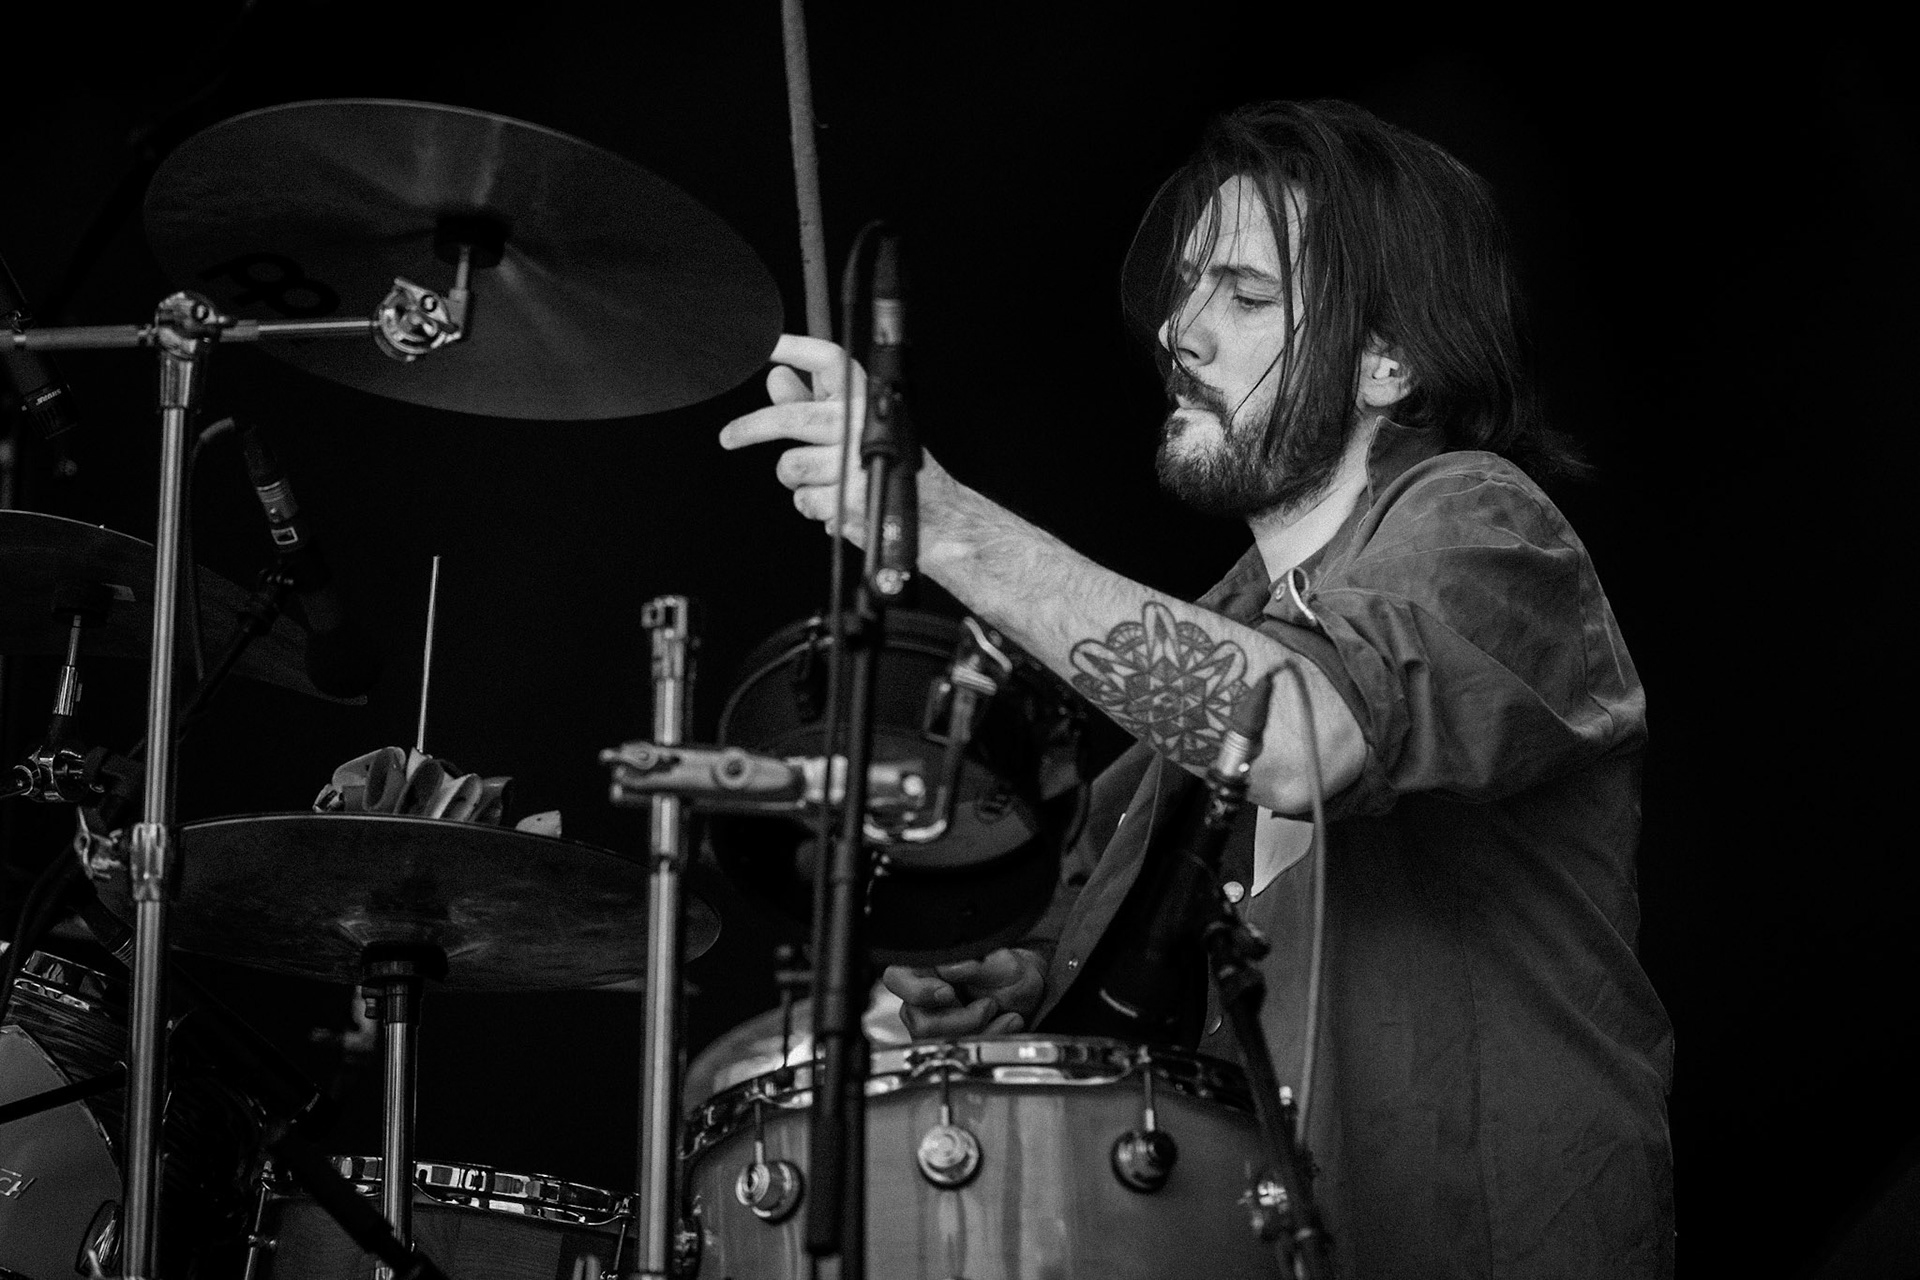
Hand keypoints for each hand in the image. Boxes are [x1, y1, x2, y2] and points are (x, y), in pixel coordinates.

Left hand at [720, 333, 945, 539]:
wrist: (931, 514)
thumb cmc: (890, 465)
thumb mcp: (852, 427)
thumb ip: (810, 403)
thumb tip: (776, 377)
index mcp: (866, 398)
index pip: (829, 361)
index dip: (795, 348)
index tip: (766, 344)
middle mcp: (863, 422)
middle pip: (793, 418)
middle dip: (751, 428)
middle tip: (728, 437)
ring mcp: (858, 460)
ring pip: (791, 467)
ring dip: (796, 480)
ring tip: (824, 482)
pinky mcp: (852, 496)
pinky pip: (804, 500)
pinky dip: (812, 506)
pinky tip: (837, 504)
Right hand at [881, 947, 1045, 1039]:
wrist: (1029, 991)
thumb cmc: (1010, 970)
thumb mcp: (1000, 961)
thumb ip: (974, 962)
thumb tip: (947, 966)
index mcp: (926, 966)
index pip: (897, 978)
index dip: (918, 991)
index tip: (947, 993)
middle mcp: (924, 995)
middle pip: (920, 1021)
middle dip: (961, 1020)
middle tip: (988, 1006)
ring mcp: (935, 1021)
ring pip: (939, 1042)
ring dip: (978, 1031)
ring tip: (1004, 1015)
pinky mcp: (950, 1042)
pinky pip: (959, 1053)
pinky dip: (987, 1041)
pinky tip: (1005, 1025)